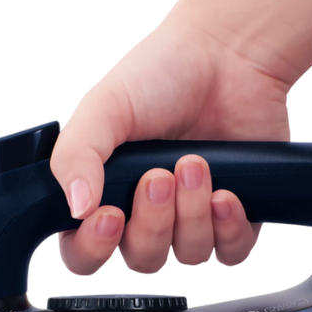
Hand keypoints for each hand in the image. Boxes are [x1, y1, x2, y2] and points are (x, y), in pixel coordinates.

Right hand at [50, 12, 288, 273]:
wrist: (229, 54)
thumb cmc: (161, 72)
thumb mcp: (102, 107)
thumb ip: (75, 156)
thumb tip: (75, 208)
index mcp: (103, 190)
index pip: (83, 251)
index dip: (94, 247)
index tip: (109, 216)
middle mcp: (146, 210)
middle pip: (142, 258)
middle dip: (153, 221)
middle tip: (160, 176)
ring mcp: (192, 215)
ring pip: (188, 254)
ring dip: (193, 214)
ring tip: (196, 164)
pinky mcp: (236, 215)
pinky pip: (231, 251)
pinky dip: (229, 228)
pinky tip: (226, 193)